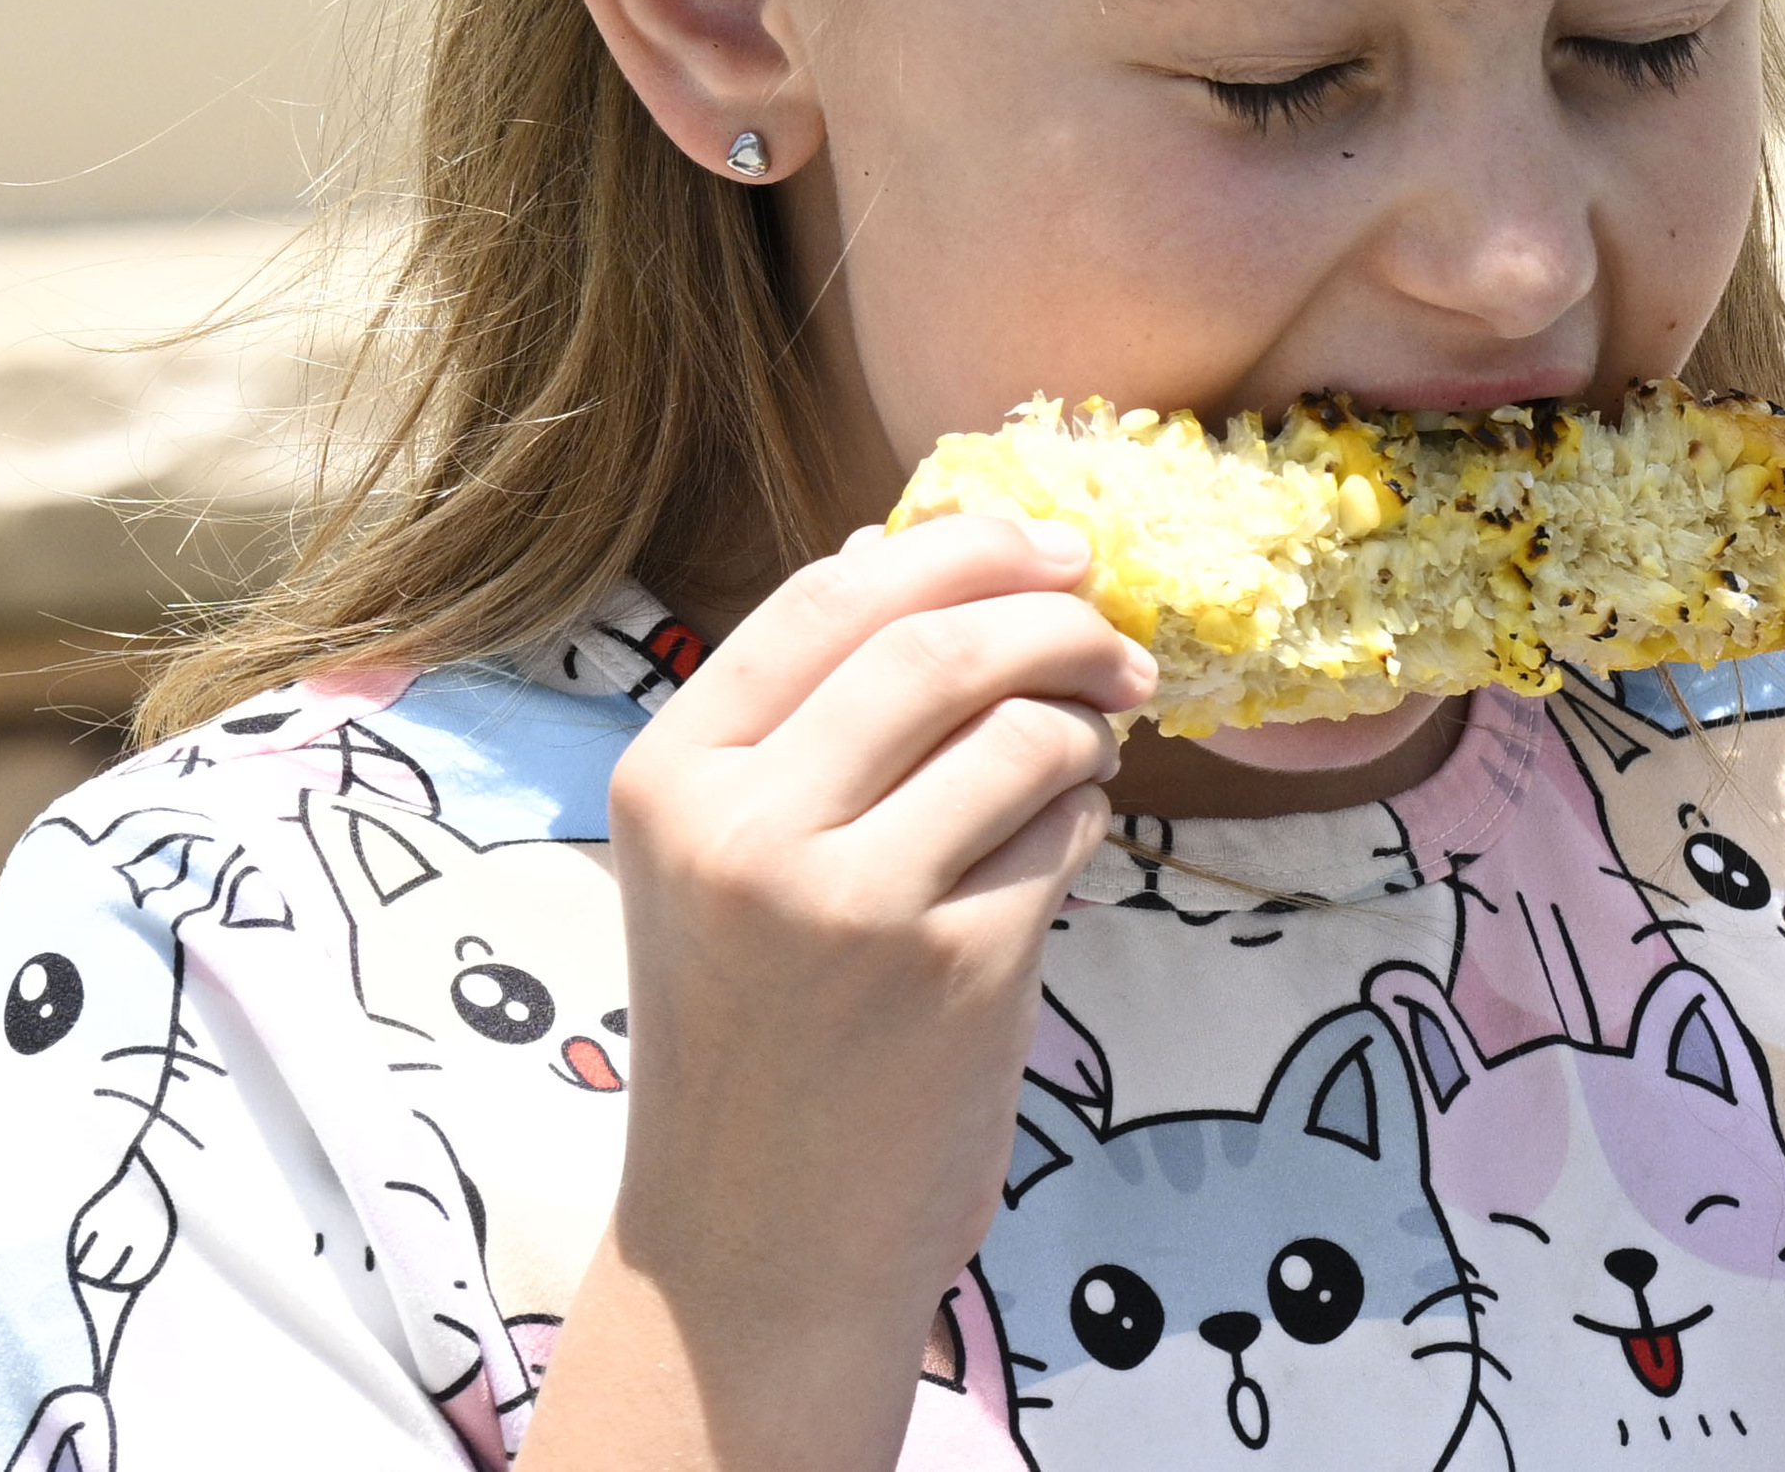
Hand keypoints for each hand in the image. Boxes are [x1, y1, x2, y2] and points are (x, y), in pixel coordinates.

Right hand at [530, 516, 1152, 1470]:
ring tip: (1093, 746)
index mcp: (670, 776)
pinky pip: (1061, 835)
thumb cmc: (759, 1031)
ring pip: (1018, 732)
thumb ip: (800, 717)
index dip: (960, 548)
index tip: (1048, 544)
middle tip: (1113, 634)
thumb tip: (905, 542)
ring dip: (1085, 721)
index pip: (830, 595)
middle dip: (1053, 617)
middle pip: (936, 645)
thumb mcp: (724, 858)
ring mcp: (847, 903)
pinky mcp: (951, 969)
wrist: (758, 1242)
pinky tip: (1063, 846)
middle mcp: (742, 829)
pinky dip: (1085, 821)